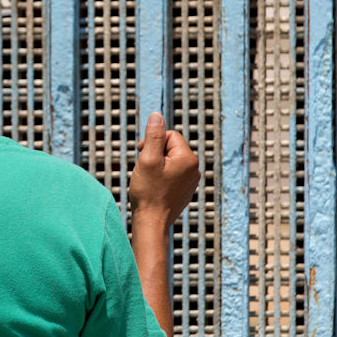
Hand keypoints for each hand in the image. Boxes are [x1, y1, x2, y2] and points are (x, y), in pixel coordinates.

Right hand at [128, 113, 200, 232]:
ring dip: (157, 165)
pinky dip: (161, 176)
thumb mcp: (147, 159)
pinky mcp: (186, 188)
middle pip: (170, 147)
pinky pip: (172, 172)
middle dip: (155, 154)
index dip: (152, 142)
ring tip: (149, 180)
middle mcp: (194, 168)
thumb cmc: (148, 192)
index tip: (142, 156)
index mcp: (188, 158)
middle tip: (145, 169)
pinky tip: (154, 187)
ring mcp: (191, 179)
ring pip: (170, 160)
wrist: (152, 221)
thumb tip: (157, 115)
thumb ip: (153, 135)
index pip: (169, 136)